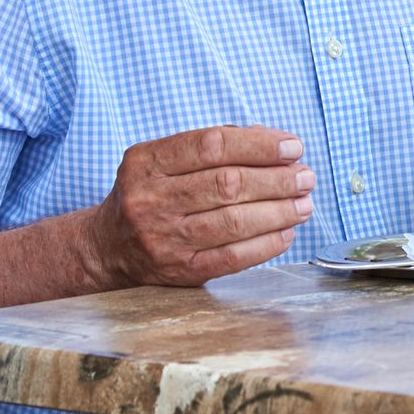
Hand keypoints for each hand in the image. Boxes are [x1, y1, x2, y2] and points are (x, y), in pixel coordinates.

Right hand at [82, 126, 314, 287]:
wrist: (108, 247)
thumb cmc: (150, 193)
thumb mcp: (163, 160)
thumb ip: (213, 146)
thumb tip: (274, 142)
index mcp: (147, 162)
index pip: (212, 145)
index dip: (259, 145)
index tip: (293, 147)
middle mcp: (151, 199)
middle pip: (228, 184)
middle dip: (277, 179)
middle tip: (306, 176)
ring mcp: (164, 238)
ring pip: (234, 222)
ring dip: (279, 212)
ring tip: (304, 203)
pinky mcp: (178, 271)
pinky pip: (231, 258)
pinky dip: (265, 245)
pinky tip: (286, 232)